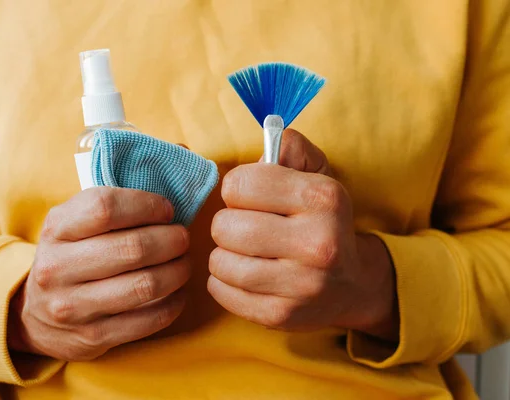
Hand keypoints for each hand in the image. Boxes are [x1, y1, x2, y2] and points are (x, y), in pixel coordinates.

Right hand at [8, 187, 190, 360]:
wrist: (34, 317)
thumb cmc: (69, 257)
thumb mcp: (71, 225)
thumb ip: (107, 209)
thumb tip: (166, 206)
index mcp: (55, 229)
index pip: (106, 207)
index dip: (147, 205)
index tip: (166, 210)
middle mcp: (58, 268)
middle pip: (133, 248)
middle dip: (171, 239)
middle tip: (182, 238)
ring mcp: (73, 307)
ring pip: (146, 285)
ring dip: (178, 271)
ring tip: (184, 262)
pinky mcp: (93, 337)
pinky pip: (150, 319)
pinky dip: (174, 303)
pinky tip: (178, 292)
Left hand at [208, 130, 398, 339]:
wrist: (353, 284)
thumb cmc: (323, 221)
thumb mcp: (317, 175)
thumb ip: (290, 147)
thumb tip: (270, 134)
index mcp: (324, 199)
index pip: (239, 184)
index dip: (238, 188)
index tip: (251, 197)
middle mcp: (318, 243)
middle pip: (225, 226)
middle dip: (228, 224)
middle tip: (246, 227)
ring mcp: (301, 285)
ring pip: (220, 262)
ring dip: (224, 254)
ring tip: (244, 252)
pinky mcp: (282, 316)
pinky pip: (221, 292)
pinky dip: (222, 281)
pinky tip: (243, 274)